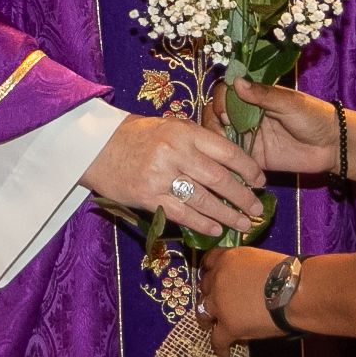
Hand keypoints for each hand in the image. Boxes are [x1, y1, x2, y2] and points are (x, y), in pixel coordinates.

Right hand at [80, 114, 265, 237]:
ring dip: (228, 215)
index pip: (226, 151)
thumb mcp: (169, 126)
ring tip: (244, 225)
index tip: (261, 180)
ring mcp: (161, 176)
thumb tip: (230, 160)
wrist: (94, 147)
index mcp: (184, 132)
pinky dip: (202, 223)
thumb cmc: (136, 135)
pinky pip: (181, 214)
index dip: (248, 168)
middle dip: (243, 197)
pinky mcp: (147, 197)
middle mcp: (175, 153)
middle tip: (258, 210)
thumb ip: (197, 141)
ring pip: (203, 200)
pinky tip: (217, 229)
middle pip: (219, 179)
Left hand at [200, 245, 287, 356]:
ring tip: (209, 326)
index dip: (210, 270)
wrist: (292, 291)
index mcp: (228, 259)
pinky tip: (224, 353)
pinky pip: (217, 340)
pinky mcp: (227, 326)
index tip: (212, 274)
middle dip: (209, 294)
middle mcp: (217, 280)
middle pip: (205, 287)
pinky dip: (220, 347)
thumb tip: (248, 279)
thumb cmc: (285, 272)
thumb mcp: (259, 259)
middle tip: (216, 301)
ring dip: (207, 319)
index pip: (209, 260)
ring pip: (203, 313)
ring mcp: (219, 304)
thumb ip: (245, 268)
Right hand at [206, 79, 337, 176]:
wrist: (332, 146)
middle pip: (217, 116)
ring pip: (221, 139)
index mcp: (254, 98)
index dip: (220, 101)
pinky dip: (226, 163)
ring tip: (222, 149)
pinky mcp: (253, 159)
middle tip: (223, 130)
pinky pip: (233, 161)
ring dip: (216, 143)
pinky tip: (224, 165)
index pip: (226, 94)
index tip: (225, 111)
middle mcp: (246, 116)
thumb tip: (237, 82)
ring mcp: (248, 138)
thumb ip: (263, 95)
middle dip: (213, 123)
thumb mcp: (289, 103)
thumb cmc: (313, 116)